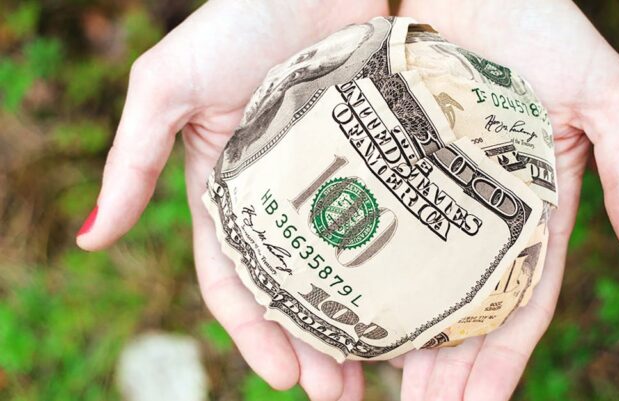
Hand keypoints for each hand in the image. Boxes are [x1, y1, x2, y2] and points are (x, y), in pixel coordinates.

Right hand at [75, 1, 387, 399]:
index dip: (255, 334)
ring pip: (343, 271)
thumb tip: (90, 240)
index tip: (285, 379)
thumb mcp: (168, 87)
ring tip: (382, 374)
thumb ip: (131, 162)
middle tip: (341, 397)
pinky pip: (386, 229)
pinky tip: (417, 305)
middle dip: (312, 348)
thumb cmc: (240, 19)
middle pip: (294, 291)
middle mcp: (279, 198)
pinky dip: (393, 271)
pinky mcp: (376, 164)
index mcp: (226, 192)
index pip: (234, 282)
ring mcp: (331, 184)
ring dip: (357, 325)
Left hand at [393, 0, 618, 398]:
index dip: (502, 361)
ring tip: (376, 389)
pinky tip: (348, 315)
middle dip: (446, 369)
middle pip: (464, 309)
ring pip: (418, 283)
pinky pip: (379, 234)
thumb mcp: (605, 97)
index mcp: (535, 207)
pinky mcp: (390, 165)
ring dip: (404, 340)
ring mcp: (434, 192)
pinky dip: (371, 280)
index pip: (521, 304)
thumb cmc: (542, 23)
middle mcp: (481, 210)